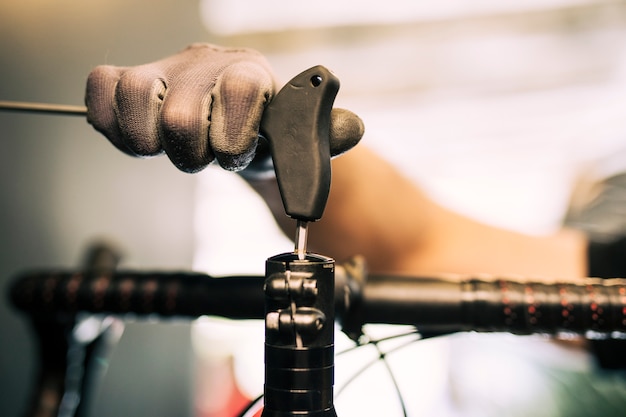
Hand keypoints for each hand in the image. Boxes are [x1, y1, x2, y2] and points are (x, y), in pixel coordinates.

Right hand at [85, 44, 363, 173]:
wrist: (234, 126)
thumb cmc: (264, 134)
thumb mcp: (295, 139)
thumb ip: (321, 135)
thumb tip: (350, 128)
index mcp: (249, 72)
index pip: (237, 91)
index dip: (233, 137)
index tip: (234, 153)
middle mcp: (204, 64)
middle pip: (179, 116)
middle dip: (193, 154)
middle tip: (205, 155)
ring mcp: (163, 69)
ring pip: (135, 96)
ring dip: (151, 142)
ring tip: (170, 148)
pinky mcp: (129, 80)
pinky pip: (102, 89)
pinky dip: (112, 122)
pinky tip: (138, 137)